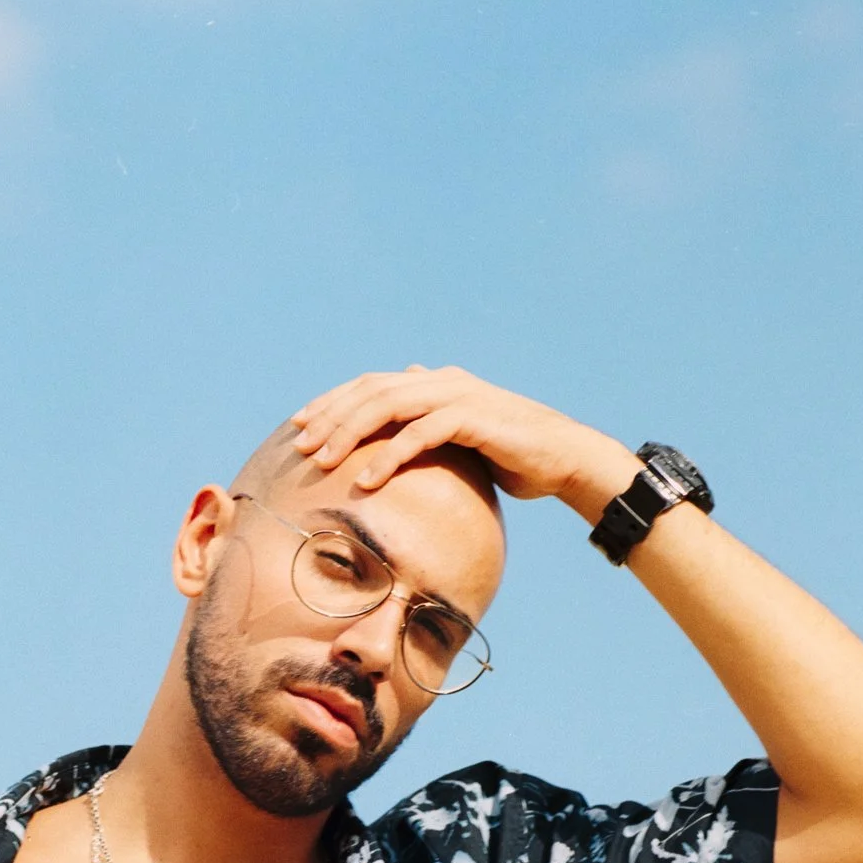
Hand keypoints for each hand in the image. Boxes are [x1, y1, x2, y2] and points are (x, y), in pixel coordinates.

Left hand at [291, 366, 640, 517]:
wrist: (564, 459)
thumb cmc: (511, 455)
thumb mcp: (461, 439)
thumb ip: (430, 424)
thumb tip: (405, 407)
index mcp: (434, 383)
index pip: (370, 384)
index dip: (332, 401)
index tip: (299, 426)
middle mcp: (442, 382)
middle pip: (371, 390)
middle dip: (331, 416)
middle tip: (300, 446)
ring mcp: (458, 396)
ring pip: (389, 406)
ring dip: (350, 433)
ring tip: (323, 461)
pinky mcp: (475, 419)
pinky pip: (422, 434)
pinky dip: (390, 456)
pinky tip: (366, 481)